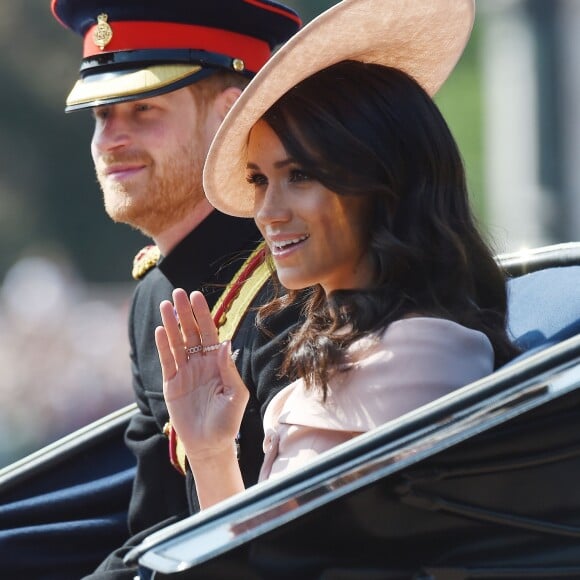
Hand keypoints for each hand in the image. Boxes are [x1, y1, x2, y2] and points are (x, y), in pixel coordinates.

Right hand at [155, 289, 248, 463]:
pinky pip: (166, 361)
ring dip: (171, 323)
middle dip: (185, 312)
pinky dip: (163, 346)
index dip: (203, 315)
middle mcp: (200, 363)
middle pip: (191, 332)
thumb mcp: (235, 395)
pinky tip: (161, 330)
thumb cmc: (227, 421)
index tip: (197, 297)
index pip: (209, 333)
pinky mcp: (171, 384)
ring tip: (165, 304)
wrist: (210, 445)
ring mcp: (185, 372)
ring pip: (177, 342)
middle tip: (178, 292)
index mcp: (217, 363)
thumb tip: (224, 343)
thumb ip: (229, 370)